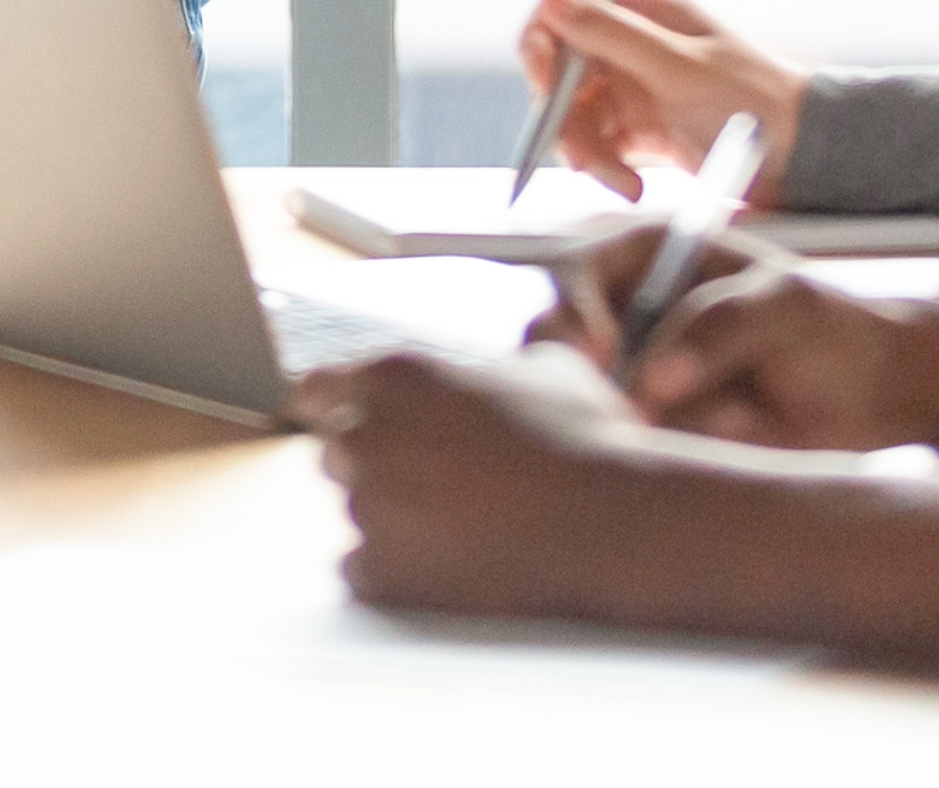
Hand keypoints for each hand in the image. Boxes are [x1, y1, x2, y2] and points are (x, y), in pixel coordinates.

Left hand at [304, 345, 679, 626]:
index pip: (317, 390)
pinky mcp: (384, 569)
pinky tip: (446, 569)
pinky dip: (395, 576)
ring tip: (461, 531)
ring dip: (392, 523)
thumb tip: (515, 361)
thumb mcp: (546, 369)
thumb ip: (500, 361)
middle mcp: (366, 433)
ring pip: (355, 515)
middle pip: (336, 456)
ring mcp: (369, 504)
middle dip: (376, 471)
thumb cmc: (592, 443)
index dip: (336, 412)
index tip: (349, 430)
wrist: (622, 523)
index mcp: (391, 376)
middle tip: (438, 491)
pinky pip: (362, 572)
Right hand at [515, 0, 803, 200]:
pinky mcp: (646, 132)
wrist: (813, 166)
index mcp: (645, 15)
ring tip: (618, 181)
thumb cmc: (760, 107)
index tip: (545, 81)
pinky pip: (601, 144)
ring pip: (577, 113)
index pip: (567, 12)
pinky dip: (606, 167)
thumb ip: (613, 34)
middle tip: (580, 154)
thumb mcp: (681, 69)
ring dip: (585, 149)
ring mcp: (639, 91)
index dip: (545, 44)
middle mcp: (635, 48)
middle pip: (564, 71)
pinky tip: (630, 185)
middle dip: (564, 115)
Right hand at [593, 261, 938, 452]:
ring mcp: (636, 375)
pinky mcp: (657, 428)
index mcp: (643, 257)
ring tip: (709, 428)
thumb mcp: (786, 306)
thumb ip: (719, 326)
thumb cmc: (829, 327)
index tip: (595, 353)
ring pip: (591, 399)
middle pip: (556, 338)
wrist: (878, 396)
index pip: (575, 272)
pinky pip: (637, 445)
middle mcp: (623, 315)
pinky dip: (664, 453)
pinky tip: (717, 446)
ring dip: (630, 422)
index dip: (572, 311)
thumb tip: (653, 376)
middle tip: (623, 409)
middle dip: (573, 374)